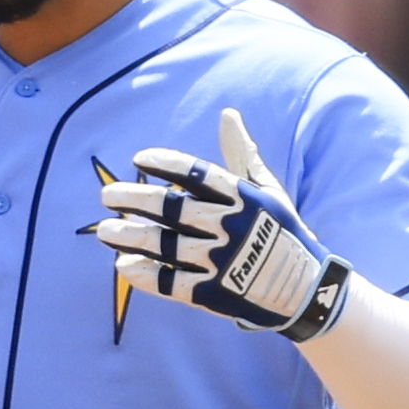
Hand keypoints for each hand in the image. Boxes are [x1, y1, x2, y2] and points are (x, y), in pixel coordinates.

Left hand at [91, 106, 354, 340]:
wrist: (303, 290)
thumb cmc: (279, 231)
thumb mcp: (266, 190)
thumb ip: (242, 154)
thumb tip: (227, 114)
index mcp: (242, 197)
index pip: (197, 173)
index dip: (166, 164)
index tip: (139, 159)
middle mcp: (230, 226)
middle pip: (173, 208)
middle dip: (135, 199)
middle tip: (106, 195)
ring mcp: (221, 262)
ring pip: (166, 246)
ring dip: (131, 237)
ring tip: (104, 231)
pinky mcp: (213, 295)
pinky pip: (172, 284)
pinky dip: (146, 275)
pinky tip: (124, 265)